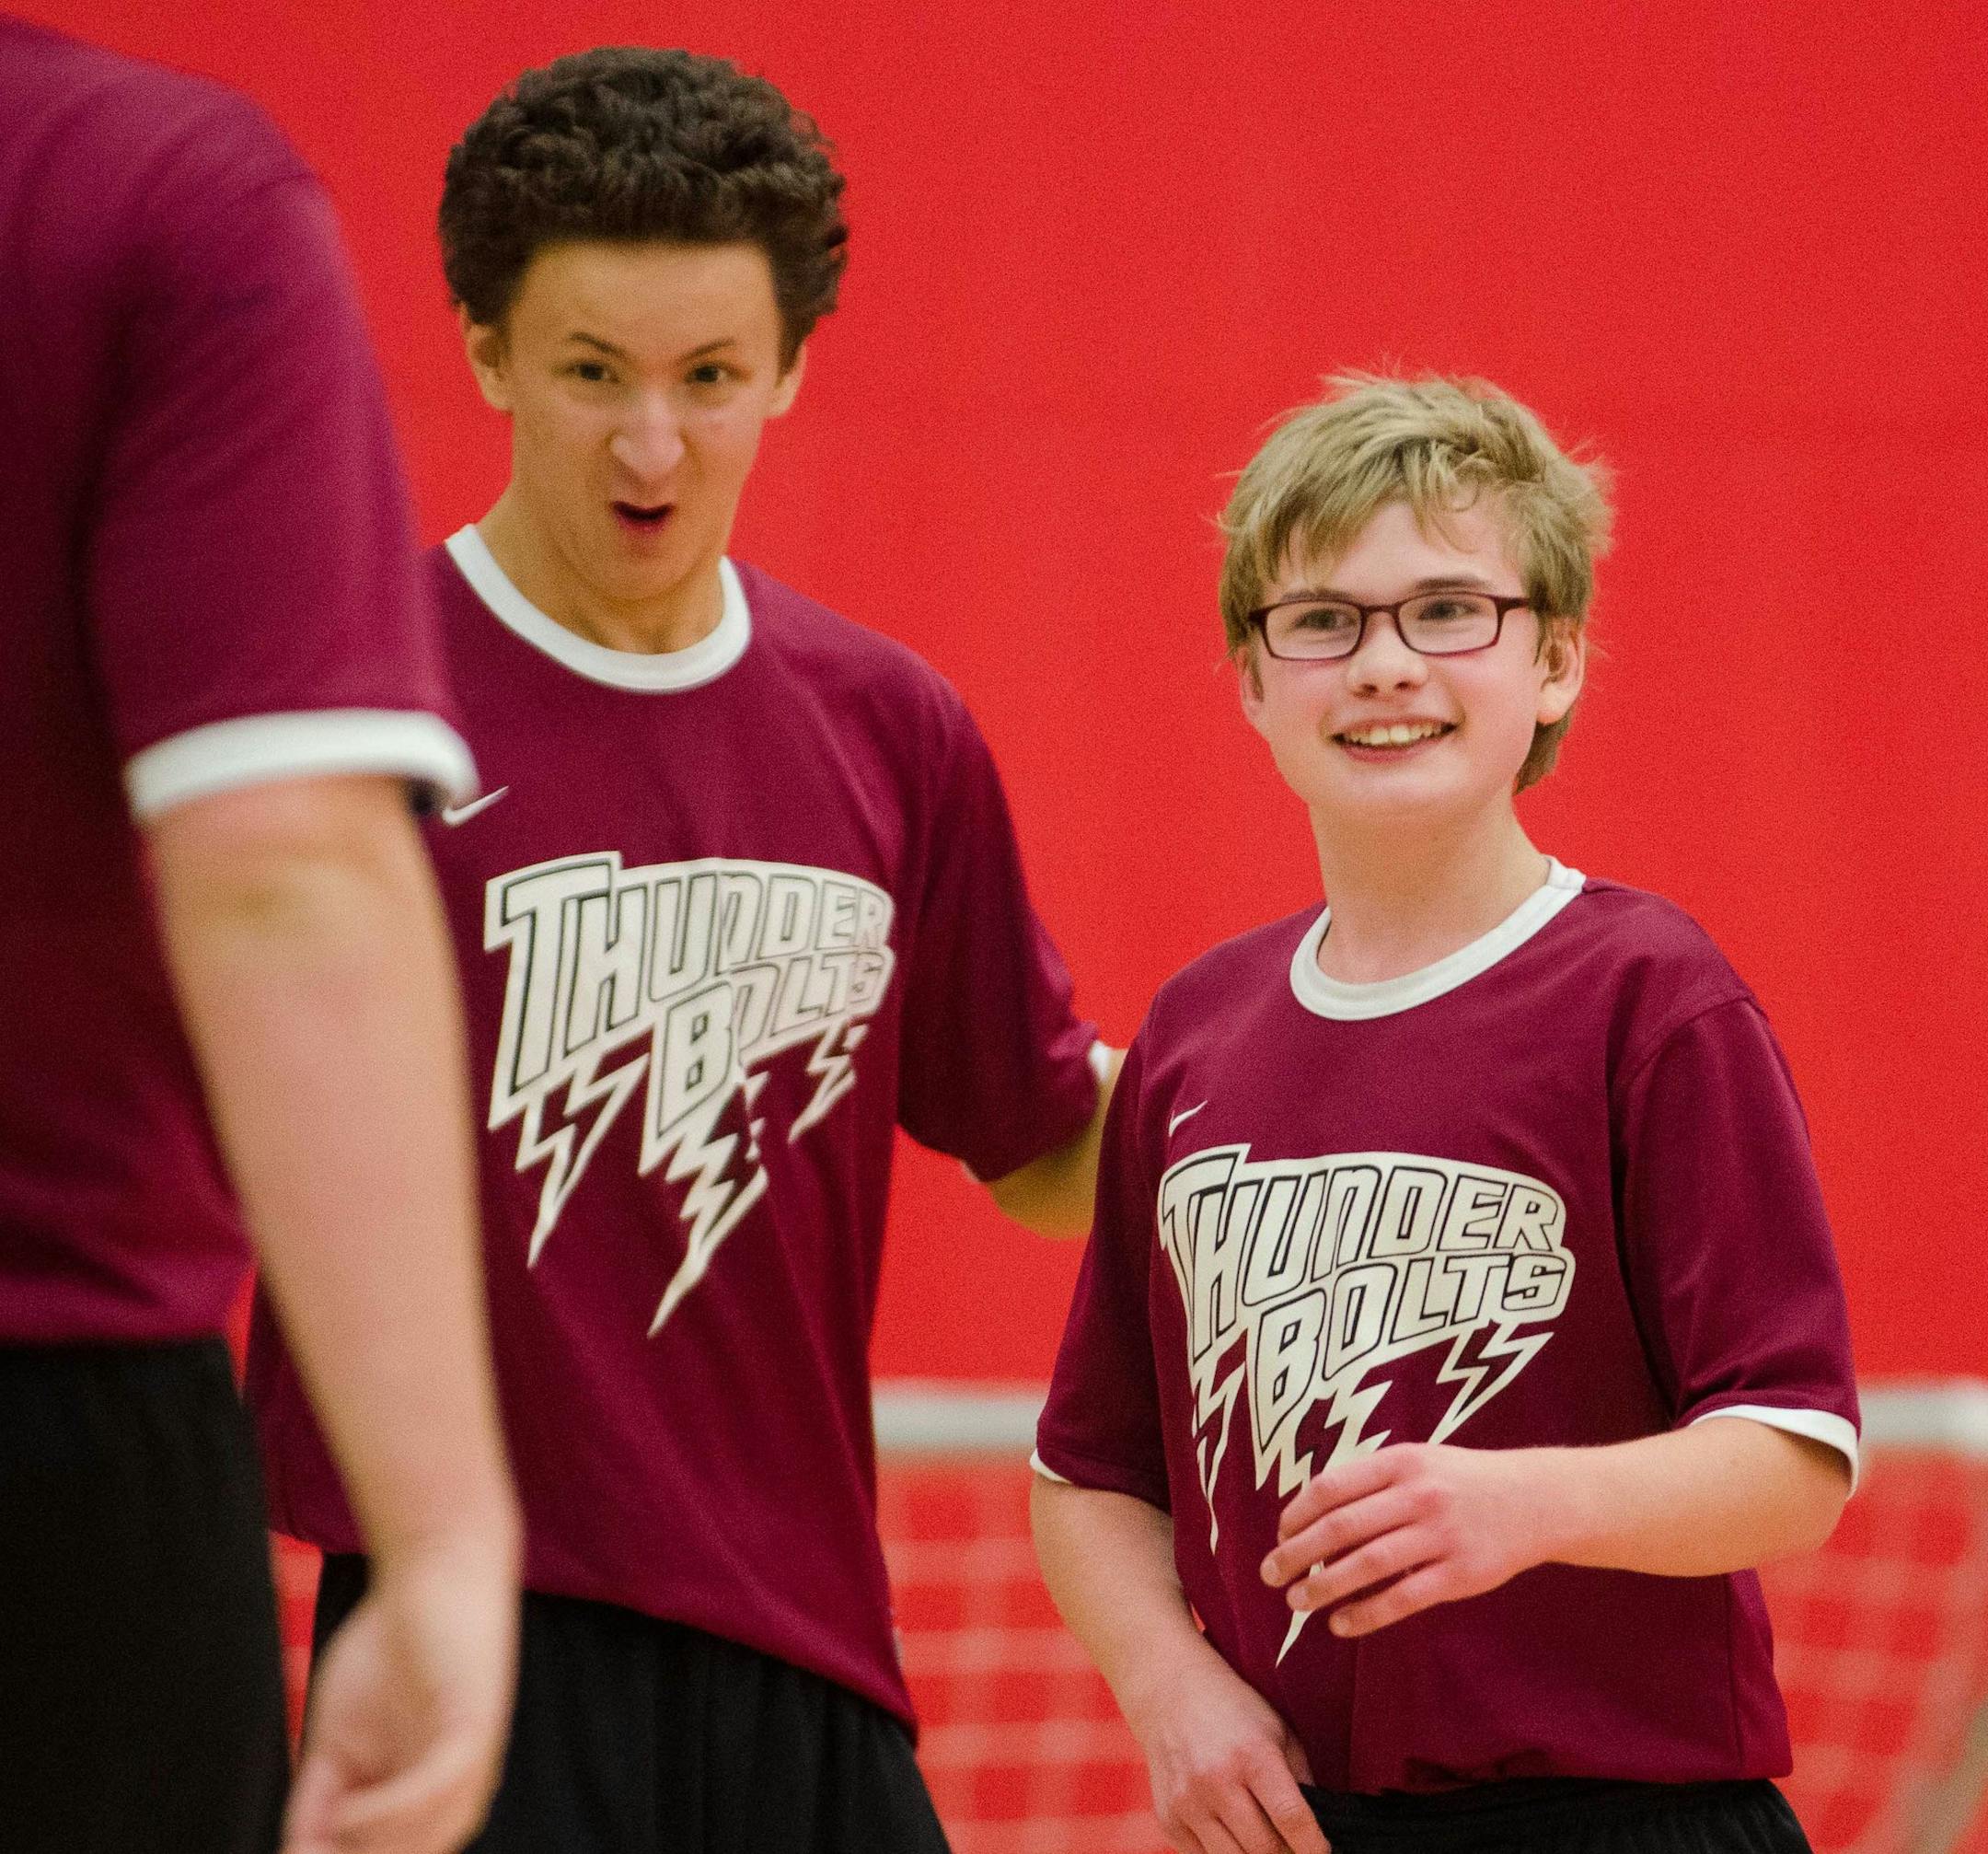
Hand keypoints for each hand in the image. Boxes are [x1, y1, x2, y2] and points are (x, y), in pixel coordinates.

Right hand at [282, 1534, 518, 1853]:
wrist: (436, 1569)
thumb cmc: (389, 1649)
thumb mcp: (338, 1738)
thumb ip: (317, 1796)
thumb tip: (295, 1852)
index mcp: (424, 1802)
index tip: (291, 1853)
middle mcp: (454, 1794)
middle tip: (298, 1851)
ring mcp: (470, 1764)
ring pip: (422, 1839)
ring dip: (366, 1850)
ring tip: (312, 1844)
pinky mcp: (474, 1727)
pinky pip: (436, 1787)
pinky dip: (390, 1811)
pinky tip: (345, 1814)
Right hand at [1121, 1640, 1329, 1853]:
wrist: (1170, 1693)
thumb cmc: (1232, 1710)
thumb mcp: (1277, 1731)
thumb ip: (1300, 1779)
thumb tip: (1317, 1829)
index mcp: (1253, 1755)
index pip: (1292, 1818)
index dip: (1314, 1846)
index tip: (1322, 1853)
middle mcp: (1217, 1781)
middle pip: (1265, 1849)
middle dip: (1285, 1852)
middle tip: (1289, 1842)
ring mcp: (1188, 1803)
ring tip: (1261, 1837)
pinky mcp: (1168, 1819)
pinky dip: (1223, 1853)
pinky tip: (1228, 1830)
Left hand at [1261, 1443, 1551, 1637]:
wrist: (1536, 1500)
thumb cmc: (1463, 1480)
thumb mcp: (1418, 1460)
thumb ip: (1372, 1481)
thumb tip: (1313, 1513)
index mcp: (1400, 1462)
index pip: (1332, 1487)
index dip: (1298, 1513)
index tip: (1280, 1533)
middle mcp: (1417, 1496)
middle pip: (1341, 1528)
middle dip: (1297, 1553)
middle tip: (1270, 1574)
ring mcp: (1440, 1536)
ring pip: (1367, 1565)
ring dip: (1324, 1586)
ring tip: (1296, 1602)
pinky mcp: (1459, 1575)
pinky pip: (1403, 1598)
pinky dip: (1366, 1614)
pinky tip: (1340, 1624)